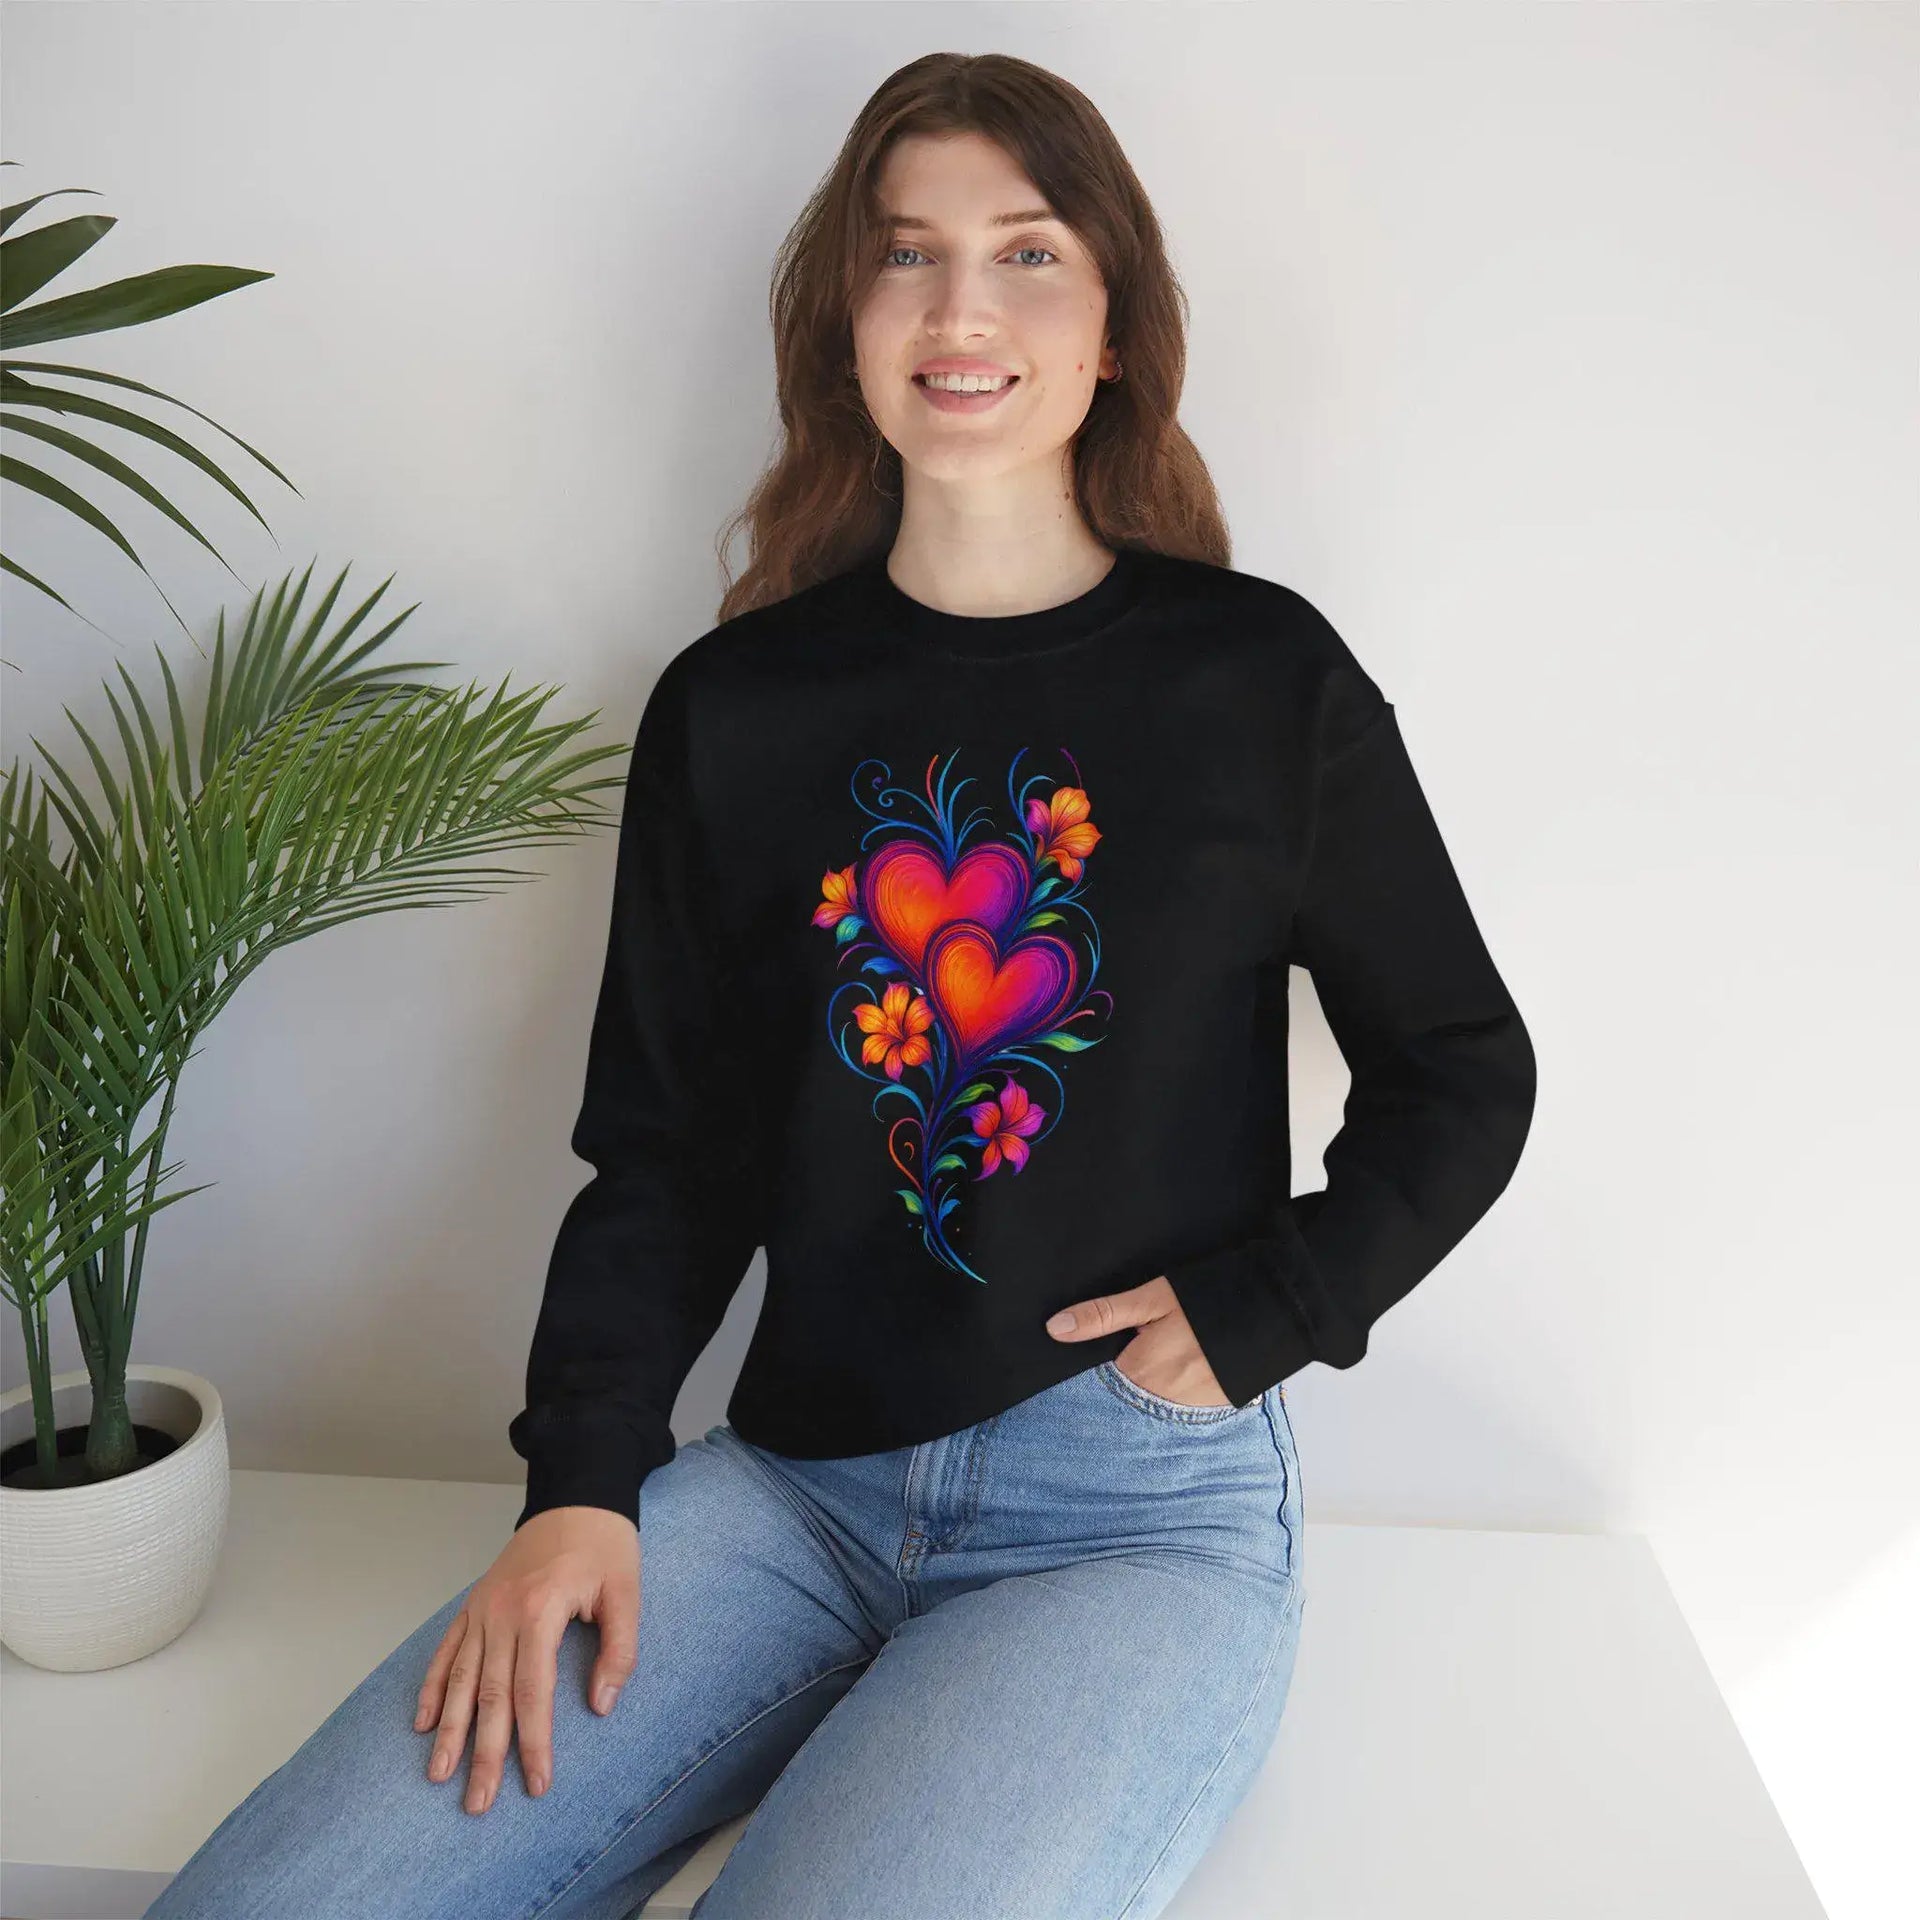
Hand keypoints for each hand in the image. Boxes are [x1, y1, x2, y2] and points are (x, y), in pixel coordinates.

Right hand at [414, 1505, 638, 1814]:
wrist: (576, 1495)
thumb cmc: (605, 1544)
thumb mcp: (627, 1592)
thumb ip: (619, 1650)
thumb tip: (601, 1706)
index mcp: (541, 1611)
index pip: (533, 1692)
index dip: (534, 1742)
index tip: (536, 1784)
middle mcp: (502, 1613)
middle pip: (489, 1695)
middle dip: (483, 1753)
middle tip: (477, 1803)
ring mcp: (483, 1608)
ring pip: (459, 1679)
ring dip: (449, 1730)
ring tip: (439, 1776)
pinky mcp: (474, 1604)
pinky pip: (446, 1650)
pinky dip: (432, 1687)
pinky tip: (423, 1722)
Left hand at [1044, 1273, 1231, 1406]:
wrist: (1276, 1309)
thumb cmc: (1208, 1299)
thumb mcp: (1152, 1299)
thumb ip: (1103, 1315)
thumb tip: (1055, 1328)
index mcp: (1140, 1372)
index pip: (1098, 1387)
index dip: (1092, 1373)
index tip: (1088, 1367)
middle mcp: (1162, 1400)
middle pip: (1125, 1398)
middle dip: (1119, 1383)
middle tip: (1137, 1352)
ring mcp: (1191, 1410)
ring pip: (1152, 1405)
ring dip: (1148, 1390)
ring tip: (1163, 1360)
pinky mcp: (1215, 1409)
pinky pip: (1180, 1408)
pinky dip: (1174, 1394)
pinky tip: (1183, 1371)